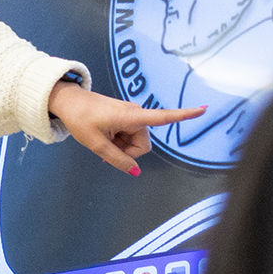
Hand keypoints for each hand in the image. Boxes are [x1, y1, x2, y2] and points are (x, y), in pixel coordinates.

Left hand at [48, 80, 204, 176]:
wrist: (68, 101)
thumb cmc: (80, 119)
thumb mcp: (96, 144)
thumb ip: (117, 159)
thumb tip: (136, 172)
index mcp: (132, 117)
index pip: (163, 117)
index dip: (184, 115)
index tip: (204, 109)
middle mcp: (136, 114)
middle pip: (143, 145)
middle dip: (128, 152)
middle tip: (106, 147)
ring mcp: (131, 116)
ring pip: (135, 143)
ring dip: (121, 147)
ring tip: (103, 139)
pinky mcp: (126, 117)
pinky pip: (129, 137)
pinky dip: (119, 142)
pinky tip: (105, 139)